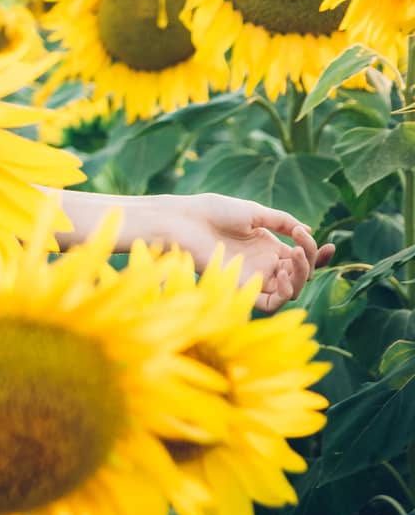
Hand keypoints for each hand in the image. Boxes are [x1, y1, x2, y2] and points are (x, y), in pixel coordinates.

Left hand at [154, 193, 334, 312]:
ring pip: (290, 290)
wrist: (186, 220)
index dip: (317, 256)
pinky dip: (285, 293)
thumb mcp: (255, 213)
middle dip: (309, 261)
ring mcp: (253, 276)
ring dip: (301, 276)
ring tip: (292, 258)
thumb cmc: (214, 212)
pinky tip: (283, 274)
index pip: (300, 258)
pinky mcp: (241, 287)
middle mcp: (262, 264)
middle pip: (299, 275)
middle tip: (300, 244)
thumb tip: (307, 230)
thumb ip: (283, 221)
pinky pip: (270, 302)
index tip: (330, 245)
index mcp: (266, 246)